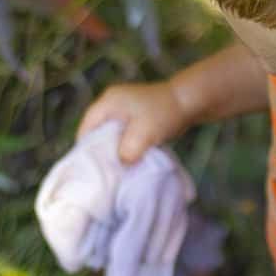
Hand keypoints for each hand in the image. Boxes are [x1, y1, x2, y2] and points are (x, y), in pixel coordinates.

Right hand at [76, 80, 191, 164]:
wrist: (189, 102)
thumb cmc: (164, 113)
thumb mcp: (145, 132)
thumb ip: (129, 148)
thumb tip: (121, 163)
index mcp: (108, 103)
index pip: (86, 128)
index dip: (86, 148)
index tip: (92, 169)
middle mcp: (111, 105)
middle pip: (96, 133)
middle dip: (101, 152)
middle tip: (106, 172)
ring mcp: (123, 112)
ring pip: (111, 137)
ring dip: (115, 151)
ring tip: (118, 169)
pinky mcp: (134, 120)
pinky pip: (123, 137)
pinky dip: (125, 148)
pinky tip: (130, 161)